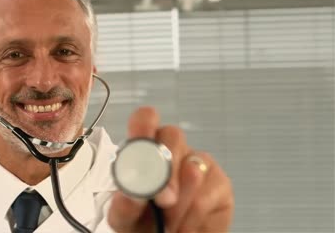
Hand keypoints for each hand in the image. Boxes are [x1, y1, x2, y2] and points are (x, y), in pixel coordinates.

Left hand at [107, 107, 233, 232]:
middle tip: (162, 202)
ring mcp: (198, 162)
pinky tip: (184, 227)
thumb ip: (124, 204)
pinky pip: (207, 196)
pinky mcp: (219, 183)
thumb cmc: (143, 223)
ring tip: (168, 224)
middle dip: (166, 173)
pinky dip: (192, 218)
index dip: (144, 126)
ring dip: (179, 206)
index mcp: (143, 149)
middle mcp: (171, 149)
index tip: (140, 148)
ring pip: (193, 169)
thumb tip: (129, 193)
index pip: (144, 120)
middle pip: (173, 136)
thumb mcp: (124, 217)